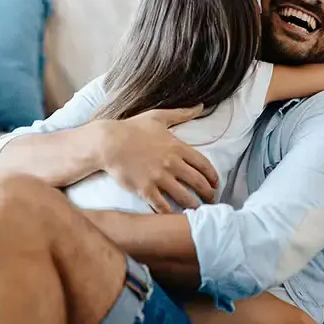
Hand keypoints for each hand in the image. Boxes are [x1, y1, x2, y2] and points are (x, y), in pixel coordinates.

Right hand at [99, 105, 219, 212]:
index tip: (216, 184)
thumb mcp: (158, 117)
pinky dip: (170, 213)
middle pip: (198, 183)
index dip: (213, 176)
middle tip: (211, 200)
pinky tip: (175, 217)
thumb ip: (181, 113)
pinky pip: (162, 206)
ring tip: (197, 211)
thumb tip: (200, 106)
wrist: (108, 143)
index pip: (204, 165)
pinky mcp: (145, 189)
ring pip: (183, 197)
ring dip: (193, 206)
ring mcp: (159, 178)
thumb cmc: (132, 128)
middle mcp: (172, 164)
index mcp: (177, 147)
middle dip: (208, 194)